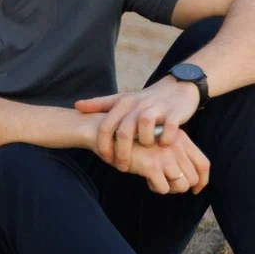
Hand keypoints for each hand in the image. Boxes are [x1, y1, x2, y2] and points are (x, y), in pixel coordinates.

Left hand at [75, 76, 200, 170]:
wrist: (178, 86)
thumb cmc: (145, 99)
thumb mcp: (121, 99)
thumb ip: (99, 104)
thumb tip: (76, 106)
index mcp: (122, 103)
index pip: (106, 127)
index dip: (103, 145)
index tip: (105, 159)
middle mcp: (137, 105)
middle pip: (124, 132)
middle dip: (122, 153)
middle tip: (122, 167)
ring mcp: (156, 108)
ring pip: (145, 128)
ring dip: (145, 143)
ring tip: (147, 150)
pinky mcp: (174, 112)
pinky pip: (168, 129)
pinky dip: (166, 139)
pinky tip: (165, 144)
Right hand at [121, 127, 210, 194]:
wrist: (110, 134)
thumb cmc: (136, 141)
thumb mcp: (160, 140)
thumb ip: (177, 152)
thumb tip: (191, 179)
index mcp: (181, 138)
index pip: (204, 164)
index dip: (202, 181)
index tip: (195, 190)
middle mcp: (176, 146)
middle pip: (193, 178)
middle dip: (181, 186)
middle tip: (167, 183)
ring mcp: (164, 156)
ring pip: (181, 186)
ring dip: (170, 188)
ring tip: (157, 181)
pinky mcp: (151, 166)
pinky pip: (163, 189)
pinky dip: (156, 188)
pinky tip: (147, 180)